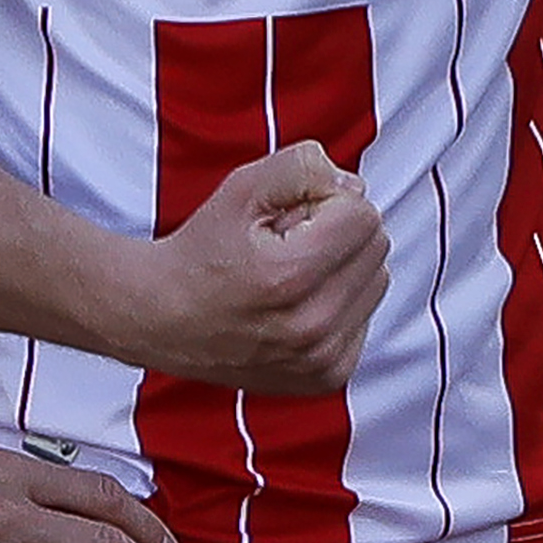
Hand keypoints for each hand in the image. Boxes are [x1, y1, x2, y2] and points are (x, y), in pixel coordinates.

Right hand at [132, 140, 391, 392]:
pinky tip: (299, 301)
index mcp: (290, 277)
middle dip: (339, 231)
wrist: (164, 318)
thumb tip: (353, 186)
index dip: (327, 200)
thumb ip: (303, 167)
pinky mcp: (327, 376)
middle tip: (288, 241)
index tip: (291, 214)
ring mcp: (320, 359)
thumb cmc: (201, 252)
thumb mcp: (242, 188)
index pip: (363, 213)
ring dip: (344, 265)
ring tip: (292, 272)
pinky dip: (341, 301)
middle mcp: (311, 327)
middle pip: (376, 245)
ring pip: (377, 279)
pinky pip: (366, 315)